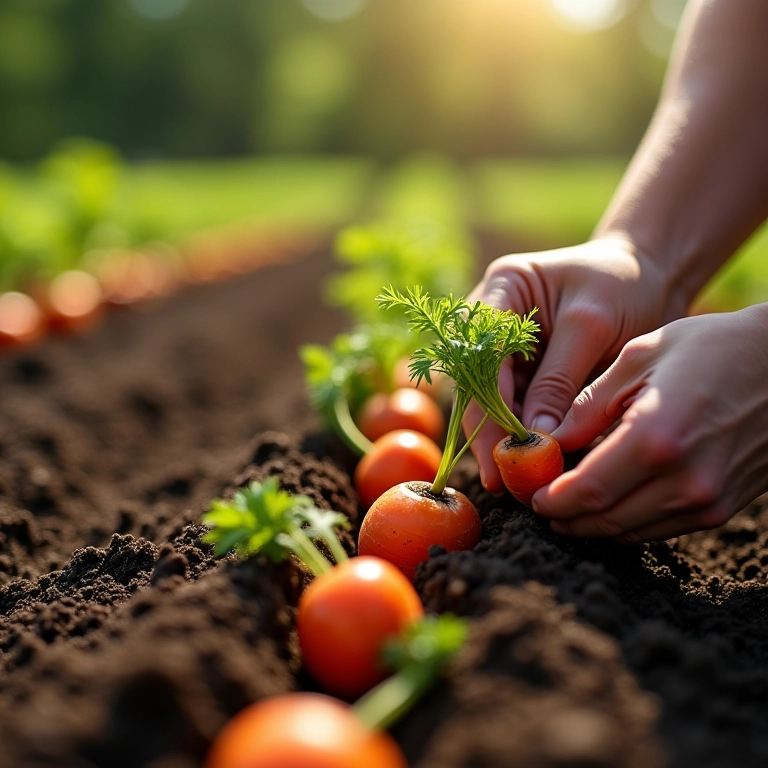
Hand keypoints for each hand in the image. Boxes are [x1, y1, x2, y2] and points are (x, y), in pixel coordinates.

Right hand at [463, 235, 681, 491]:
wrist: (649, 279)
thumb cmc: (624, 286)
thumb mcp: (593, 326)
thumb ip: (559, 379)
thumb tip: (535, 438)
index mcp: (503, 287)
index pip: (480, 353)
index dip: (485, 404)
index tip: (500, 450)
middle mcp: (491, 316)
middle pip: (474, 380)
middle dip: (487, 429)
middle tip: (500, 479)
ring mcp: (502, 343)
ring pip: (488, 398)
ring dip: (501, 437)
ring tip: (514, 480)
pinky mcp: (520, 367)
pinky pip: (511, 404)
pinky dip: (520, 433)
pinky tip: (529, 462)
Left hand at [532, 304, 767, 541]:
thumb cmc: (713, 348)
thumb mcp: (640, 358)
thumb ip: (590, 405)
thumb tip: (550, 440)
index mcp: (656, 439)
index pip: (587, 491)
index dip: (551, 500)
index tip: (530, 495)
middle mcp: (684, 481)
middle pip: (605, 520)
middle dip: (565, 517)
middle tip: (541, 503)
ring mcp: (708, 500)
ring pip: (631, 531)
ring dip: (593, 523)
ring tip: (568, 506)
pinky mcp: (723, 508)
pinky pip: (660, 527)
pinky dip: (627, 520)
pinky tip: (609, 501)